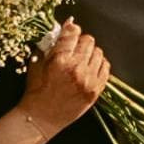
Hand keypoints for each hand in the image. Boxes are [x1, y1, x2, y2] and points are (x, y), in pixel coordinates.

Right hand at [18, 20, 110, 135]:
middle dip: (80, 41)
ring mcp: (88, 80)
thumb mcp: (37, 63)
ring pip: (98, 52)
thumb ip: (50, 43)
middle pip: (88, 40)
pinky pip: (105, 68)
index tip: (70, 31)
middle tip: (74, 48)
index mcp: (60, 60)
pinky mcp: (95, 90)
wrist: (42, 117)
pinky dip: (99, 64)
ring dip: (90, 52)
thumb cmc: (37, 90)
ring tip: (81, 59)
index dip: (71, 29)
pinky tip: (90, 67)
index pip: (73, 32)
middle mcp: (76, 68)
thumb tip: (64, 26)